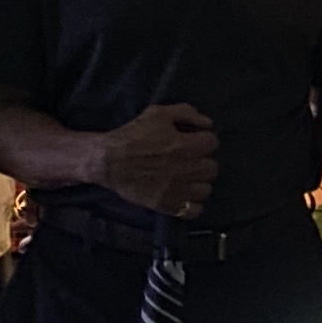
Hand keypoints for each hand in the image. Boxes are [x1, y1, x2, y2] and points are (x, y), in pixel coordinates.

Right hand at [96, 105, 222, 216]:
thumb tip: (207, 123)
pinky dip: (192, 204)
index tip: (194, 140)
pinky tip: (184, 194)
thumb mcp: (158, 113)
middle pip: (212, 168)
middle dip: (203, 161)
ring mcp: (178, 190)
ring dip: (199, 182)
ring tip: (188, 177)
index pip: (212, 143)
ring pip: (206, 189)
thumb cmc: (133, 135)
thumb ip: (186, 113)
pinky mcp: (168, 205)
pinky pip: (194, 210)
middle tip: (191, 159)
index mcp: (185, 146)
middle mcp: (186, 169)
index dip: (203, 139)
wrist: (109, 161)